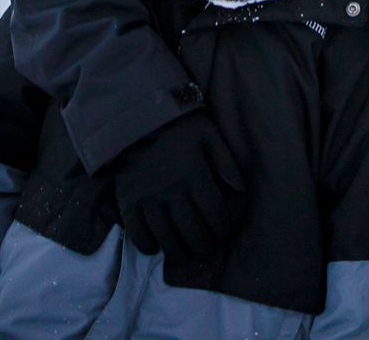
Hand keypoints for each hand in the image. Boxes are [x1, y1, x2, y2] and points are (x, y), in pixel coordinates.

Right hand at [113, 108, 241, 258]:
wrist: (138, 113)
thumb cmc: (178, 124)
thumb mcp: (209, 134)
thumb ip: (226, 162)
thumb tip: (241, 191)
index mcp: (195, 174)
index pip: (214, 213)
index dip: (222, 229)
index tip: (224, 236)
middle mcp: (172, 190)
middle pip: (192, 230)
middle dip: (204, 246)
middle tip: (208, 253)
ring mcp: (148, 197)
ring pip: (166, 236)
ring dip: (179, 251)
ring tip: (187, 255)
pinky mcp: (128, 199)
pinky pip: (136, 231)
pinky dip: (147, 244)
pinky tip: (155, 248)